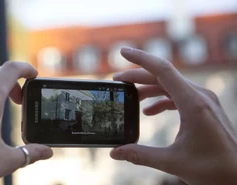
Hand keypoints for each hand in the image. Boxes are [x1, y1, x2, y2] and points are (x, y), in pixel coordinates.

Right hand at [110, 47, 236, 184]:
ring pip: (170, 85)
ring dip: (149, 88)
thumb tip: (115, 152)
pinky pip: (178, 96)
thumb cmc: (214, 170)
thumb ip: (141, 155)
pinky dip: (161, 100)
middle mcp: (200, 96)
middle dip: (138, 76)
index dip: (140, 58)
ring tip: (130, 95)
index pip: (162, 70)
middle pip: (163, 76)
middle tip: (117, 80)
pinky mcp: (204, 109)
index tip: (122, 51)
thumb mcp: (173, 162)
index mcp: (193, 104)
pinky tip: (149, 111)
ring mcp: (204, 101)